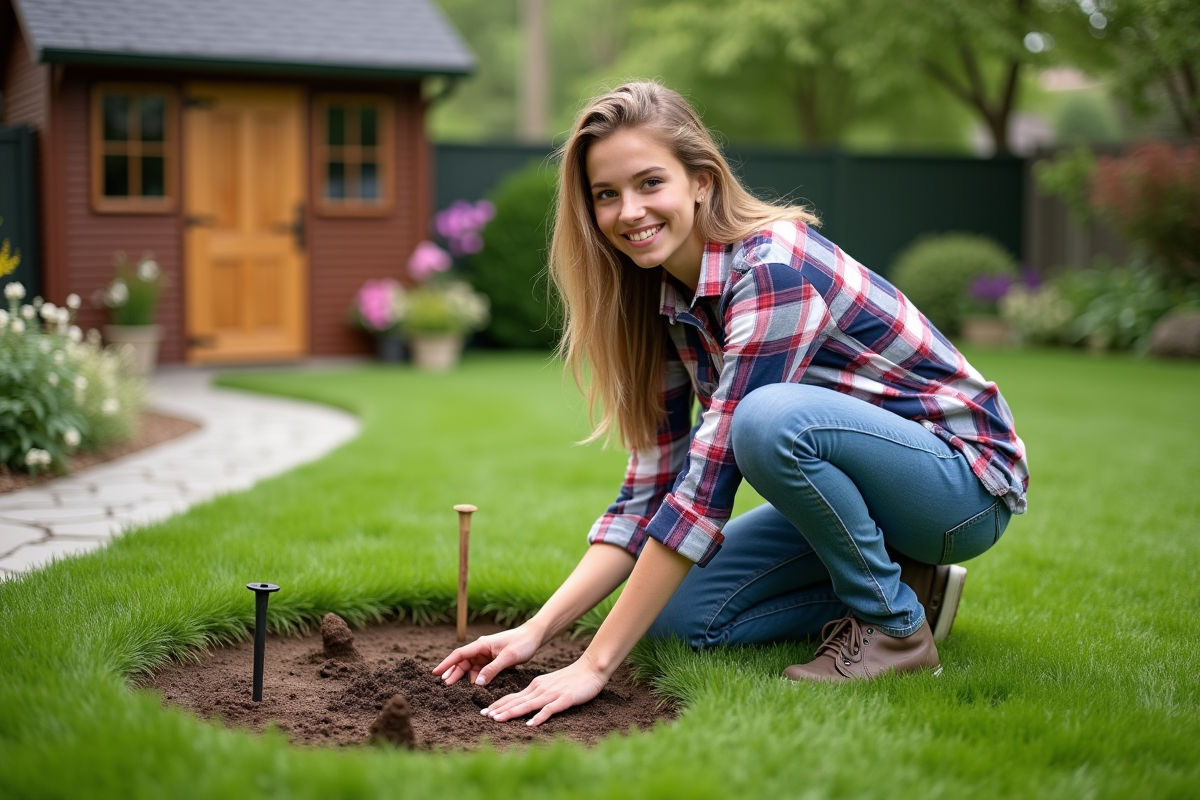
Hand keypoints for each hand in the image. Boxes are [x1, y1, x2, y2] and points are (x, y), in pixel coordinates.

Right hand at [431, 624, 542, 686]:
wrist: (534, 637)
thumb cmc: (521, 643)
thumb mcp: (508, 658)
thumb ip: (492, 670)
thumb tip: (476, 683)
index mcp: (481, 645)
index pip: (459, 654)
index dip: (446, 664)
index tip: (435, 673)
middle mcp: (481, 649)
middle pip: (462, 662)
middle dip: (453, 674)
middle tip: (444, 687)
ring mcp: (486, 655)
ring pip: (470, 668)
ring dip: (464, 678)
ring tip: (456, 690)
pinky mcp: (492, 660)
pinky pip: (480, 670)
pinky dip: (475, 678)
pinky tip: (472, 687)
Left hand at [481, 653, 609, 726]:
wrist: (591, 668)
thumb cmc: (572, 679)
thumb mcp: (550, 684)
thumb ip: (537, 693)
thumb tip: (524, 704)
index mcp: (536, 686)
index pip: (513, 696)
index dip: (498, 704)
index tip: (485, 712)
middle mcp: (540, 689)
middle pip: (516, 701)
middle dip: (499, 709)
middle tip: (484, 716)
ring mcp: (552, 694)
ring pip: (528, 705)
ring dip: (512, 712)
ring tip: (498, 720)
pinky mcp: (565, 699)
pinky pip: (550, 709)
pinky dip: (539, 716)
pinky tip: (530, 724)